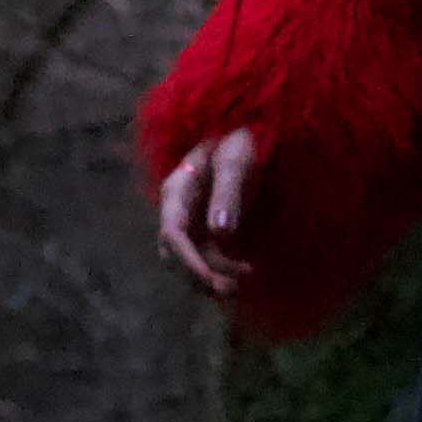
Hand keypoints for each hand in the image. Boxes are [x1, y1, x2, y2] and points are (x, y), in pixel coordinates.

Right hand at [156, 127, 261, 302]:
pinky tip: (245, 271)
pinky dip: (221, 267)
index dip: (187, 261)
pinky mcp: (207, 224)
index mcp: (178, 190)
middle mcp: (178, 208)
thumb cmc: (240, 138)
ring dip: (211, 276)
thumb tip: (221, 233)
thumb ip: (228, 193)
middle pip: (175, 252)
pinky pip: (207, 253)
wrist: (249, 131)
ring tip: (239, 285)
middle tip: (228, 290)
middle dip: (198, 275)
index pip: (173, 233)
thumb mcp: (237, 160)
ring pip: (191, 257)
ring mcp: (192, 217)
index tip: (209, 281)